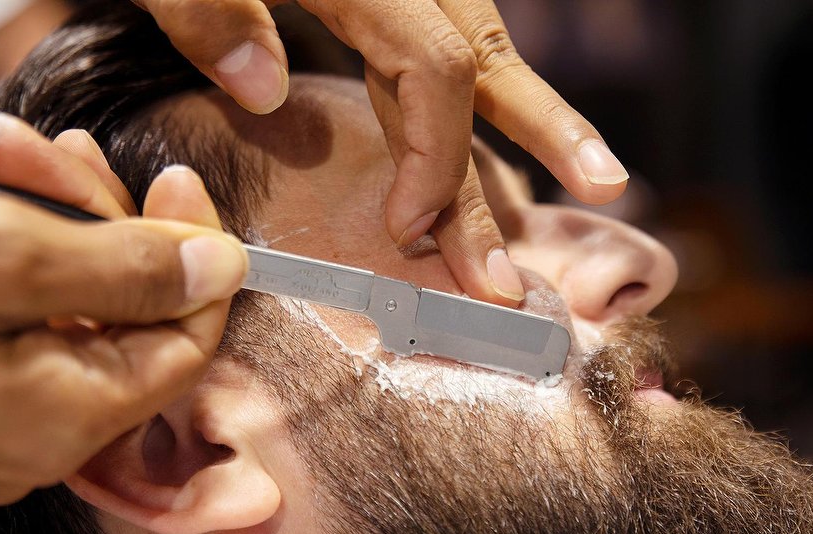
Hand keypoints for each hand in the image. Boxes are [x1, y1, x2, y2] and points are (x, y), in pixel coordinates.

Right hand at [0, 114, 245, 504]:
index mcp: (66, 421)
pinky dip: (10, 258)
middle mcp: (35, 439)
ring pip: (66, 312)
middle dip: (105, 223)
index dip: (196, 263)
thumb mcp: (1, 259)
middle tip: (63, 148)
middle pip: (124, 321)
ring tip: (8, 150)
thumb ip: (126, 270)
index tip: (179, 184)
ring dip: (53, 223)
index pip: (185, 345)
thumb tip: (222, 268)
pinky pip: (14, 326)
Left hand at [132, 0, 628, 305]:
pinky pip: (452, 40)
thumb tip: (266, 91)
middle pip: (484, 58)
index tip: (408, 232)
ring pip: (482, 45)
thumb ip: (207, 10)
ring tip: (594, 169)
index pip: (437, 68)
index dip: (436, 158)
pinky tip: (512, 126)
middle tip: (605, 190)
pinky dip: (483, 95)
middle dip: (542, 135)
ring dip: (534, 114)